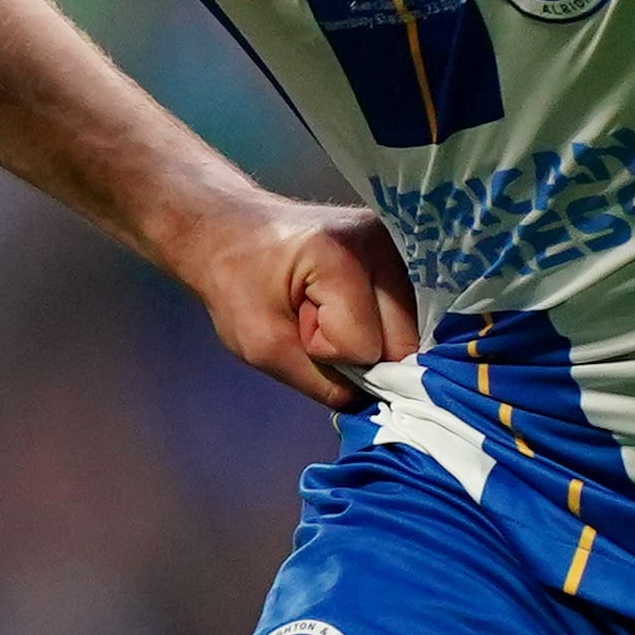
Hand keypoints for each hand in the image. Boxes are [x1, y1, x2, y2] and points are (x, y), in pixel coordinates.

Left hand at [163, 189, 422, 409]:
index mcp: (340, 255)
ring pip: (406, 329)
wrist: (229, 230)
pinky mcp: (395, 251)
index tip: (295, 325)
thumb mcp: (263, 347)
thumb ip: (321, 384)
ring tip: (321, 308)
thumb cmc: (235, 284)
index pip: (364, 346)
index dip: (327, 353)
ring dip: (367, 336)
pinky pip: (400, 313)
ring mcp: (393, 243)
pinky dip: (373, 322)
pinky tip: (340, 304)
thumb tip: (370, 404)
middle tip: (311, 320)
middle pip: (401, 340)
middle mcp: (380, 241)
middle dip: (358, 349)